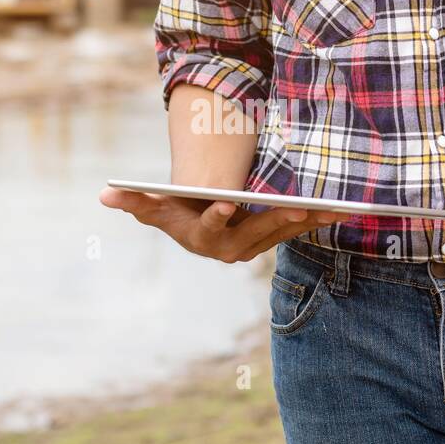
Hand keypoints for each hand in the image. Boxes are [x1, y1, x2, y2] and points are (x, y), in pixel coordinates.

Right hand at [99, 189, 349, 262]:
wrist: (196, 227)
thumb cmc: (174, 211)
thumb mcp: (153, 206)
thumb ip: (133, 201)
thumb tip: (105, 194)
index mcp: (201, 238)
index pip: (211, 227)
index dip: (219, 215)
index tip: (228, 200)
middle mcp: (230, 249)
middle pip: (257, 231)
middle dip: (278, 217)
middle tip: (298, 204)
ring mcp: (254, 246)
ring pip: (282, 232)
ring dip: (307, 221)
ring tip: (330, 208)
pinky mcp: (272, 240)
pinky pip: (296, 230)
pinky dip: (316, 220)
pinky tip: (339, 210)